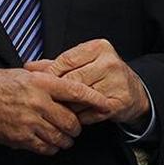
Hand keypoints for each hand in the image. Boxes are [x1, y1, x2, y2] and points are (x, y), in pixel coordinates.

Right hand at [0, 68, 110, 155]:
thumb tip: (67, 80)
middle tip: (76, 126)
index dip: (94, 99)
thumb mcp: (24, 74)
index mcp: (41, 83)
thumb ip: (47, 78)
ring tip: (65, 137)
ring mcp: (29, 122)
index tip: (105, 104)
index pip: (75, 91)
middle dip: (77, 126)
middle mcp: (38, 103)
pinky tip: (50, 143)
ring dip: (66, 139)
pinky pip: (45, 147)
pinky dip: (52, 147)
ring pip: (60, 137)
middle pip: (71, 120)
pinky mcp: (20, 138)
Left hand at [26, 39, 149, 125]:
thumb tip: (29, 67)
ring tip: (64, 107)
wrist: (133, 91)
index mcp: (99, 47)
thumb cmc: (103, 75)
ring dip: (68, 106)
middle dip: (59, 92)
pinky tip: (78, 115)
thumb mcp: (82, 63)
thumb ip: (56, 64)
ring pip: (79, 99)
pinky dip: (80, 116)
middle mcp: (109, 63)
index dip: (51, 74)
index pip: (66, 60)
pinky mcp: (119, 102)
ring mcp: (116, 83)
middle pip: (72, 80)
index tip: (41, 83)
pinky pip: (89, 113)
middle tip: (50, 99)